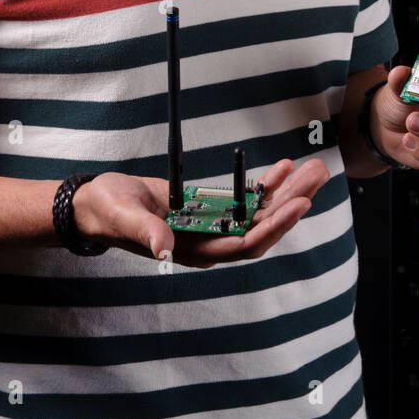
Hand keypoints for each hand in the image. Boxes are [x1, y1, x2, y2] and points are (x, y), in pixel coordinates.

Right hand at [72, 157, 329, 267]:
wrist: (100, 204)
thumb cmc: (110, 213)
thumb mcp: (125, 217)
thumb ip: (147, 231)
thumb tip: (165, 250)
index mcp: (195, 251)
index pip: (246, 243)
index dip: (275, 226)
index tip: (300, 204)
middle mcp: (211, 241)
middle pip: (263, 227)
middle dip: (292, 203)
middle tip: (319, 176)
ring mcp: (213, 225)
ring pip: (261, 213)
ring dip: (287, 192)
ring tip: (313, 168)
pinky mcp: (211, 207)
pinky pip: (246, 199)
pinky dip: (266, 184)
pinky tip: (283, 167)